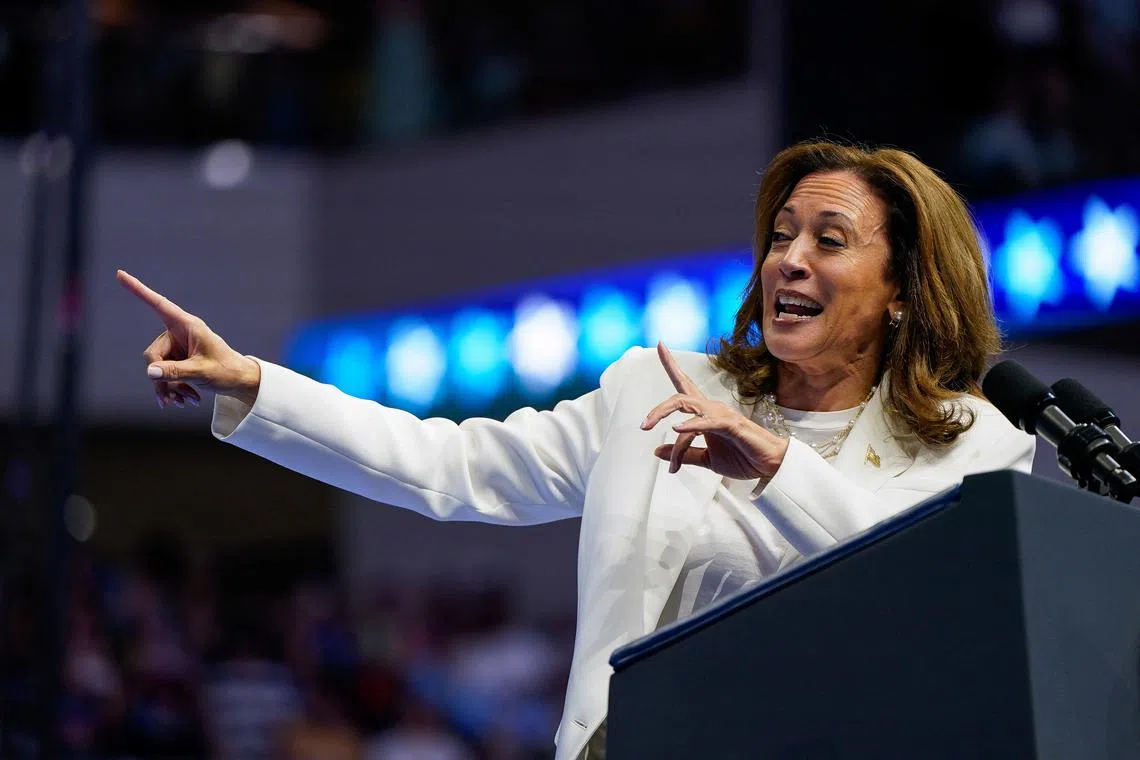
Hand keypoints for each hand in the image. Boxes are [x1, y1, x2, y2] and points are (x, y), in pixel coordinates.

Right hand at [116, 270, 260, 408]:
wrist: (240, 381)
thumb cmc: (227, 371)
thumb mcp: (203, 372)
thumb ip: (177, 371)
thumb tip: (149, 372)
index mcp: (188, 326)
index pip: (159, 305)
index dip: (139, 290)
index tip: (120, 274)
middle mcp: (179, 333)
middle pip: (153, 355)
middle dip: (161, 379)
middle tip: (172, 400)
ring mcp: (176, 348)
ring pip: (156, 369)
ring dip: (169, 388)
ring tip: (187, 401)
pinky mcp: (176, 360)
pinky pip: (163, 375)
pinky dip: (173, 389)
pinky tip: (187, 401)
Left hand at [641, 342, 788, 478]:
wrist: (770, 465)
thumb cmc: (743, 458)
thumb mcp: (707, 459)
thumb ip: (684, 454)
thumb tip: (656, 450)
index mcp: (705, 413)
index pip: (685, 385)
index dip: (672, 365)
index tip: (660, 345)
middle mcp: (711, 407)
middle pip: (678, 397)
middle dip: (657, 409)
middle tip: (643, 426)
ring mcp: (721, 414)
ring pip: (686, 406)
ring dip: (665, 417)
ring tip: (650, 429)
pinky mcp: (731, 425)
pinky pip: (706, 422)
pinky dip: (690, 425)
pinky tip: (677, 429)